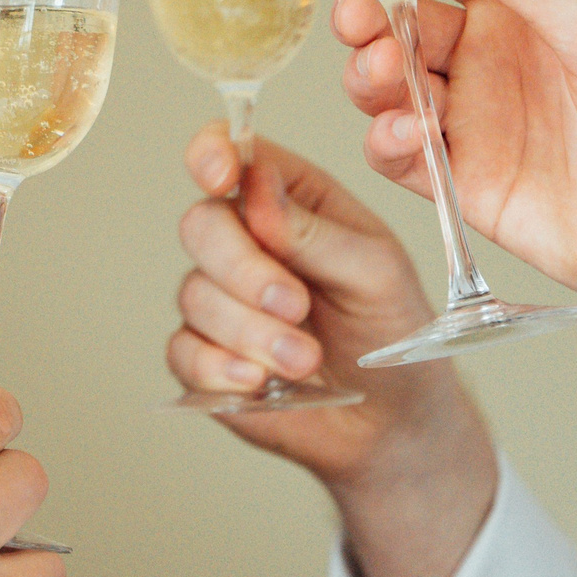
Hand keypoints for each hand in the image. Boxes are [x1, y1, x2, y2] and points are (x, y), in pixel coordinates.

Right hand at [168, 128, 498, 576]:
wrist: (392, 422)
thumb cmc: (393, 334)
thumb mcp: (378, 273)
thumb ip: (317, 233)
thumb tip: (255, 193)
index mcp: (290, 203)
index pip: (233, 155)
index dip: (212, 154)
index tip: (217, 175)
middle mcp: (247, 243)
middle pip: (201, 224)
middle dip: (243, 268)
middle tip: (294, 305)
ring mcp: (220, 300)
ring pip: (194, 294)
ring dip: (251, 331)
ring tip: (304, 360)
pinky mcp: (204, 357)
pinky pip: (184, 351)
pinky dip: (222, 367)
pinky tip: (261, 381)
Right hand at [336, 0, 576, 377]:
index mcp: (531, 9)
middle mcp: (496, 62)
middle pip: (401, 29)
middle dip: (366, 19)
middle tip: (356, 17)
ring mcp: (480, 126)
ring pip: (391, 92)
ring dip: (372, 79)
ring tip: (381, 77)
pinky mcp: (470, 189)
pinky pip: (405, 161)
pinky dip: (390, 144)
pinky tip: (405, 134)